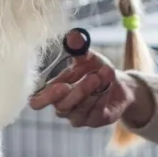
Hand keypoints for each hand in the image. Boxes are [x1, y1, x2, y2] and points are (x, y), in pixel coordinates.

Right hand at [30, 31, 154, 127]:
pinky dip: (103, 97)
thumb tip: (73, 35)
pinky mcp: (94, 120)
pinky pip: (96, 113)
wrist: (119, 84)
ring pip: (81, 109)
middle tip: (92, 77)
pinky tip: (109, 85)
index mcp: (54, 91)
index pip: (38, 101)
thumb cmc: (95, 70)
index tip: (59, 87)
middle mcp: (63, 107)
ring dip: (94, 91)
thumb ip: (78, 48)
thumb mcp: (88, 57)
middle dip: (79, 91)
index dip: (42, 99)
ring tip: (106, 74)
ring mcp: (78, 116)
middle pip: (62, 106)